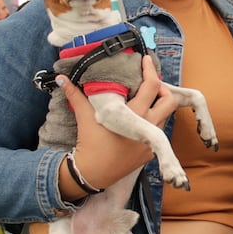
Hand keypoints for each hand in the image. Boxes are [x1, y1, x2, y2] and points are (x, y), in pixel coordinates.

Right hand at [58, 55, 177, 189]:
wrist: (92, 172)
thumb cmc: (90, 143)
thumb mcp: (84, 117)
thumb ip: (75, 95)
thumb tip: (62, 79)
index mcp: (134, 115)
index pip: (151, 86)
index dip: (150, 70)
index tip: (146, 60)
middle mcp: (147, 127)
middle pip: (169, 101)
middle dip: (163, 89)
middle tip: (150, 84)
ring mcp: (150, 141)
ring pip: (166, 117)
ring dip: (158, 105)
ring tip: (145, 100)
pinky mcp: (149, 153)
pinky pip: (158, 132)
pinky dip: (152, 121)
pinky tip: (139, 119)